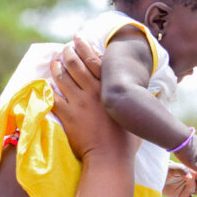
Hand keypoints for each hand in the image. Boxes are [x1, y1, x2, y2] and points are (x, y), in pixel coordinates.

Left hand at [50, 39, 137, 160]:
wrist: (110, 157)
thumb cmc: (127, 141)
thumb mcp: (136, 115)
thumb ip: (140, 102)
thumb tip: (151, 95)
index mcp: (109, 89)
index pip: (94, 60)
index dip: (84, 46)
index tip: (78, 38)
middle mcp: (92, 91)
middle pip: (75, 64)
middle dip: (67, 53)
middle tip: (64, 49)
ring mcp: (78, 103)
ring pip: (62, 77)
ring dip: (56, 67)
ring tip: (55, 62)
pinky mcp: (67, 115)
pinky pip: (52, 97)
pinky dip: (47, 89)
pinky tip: (45, 84)